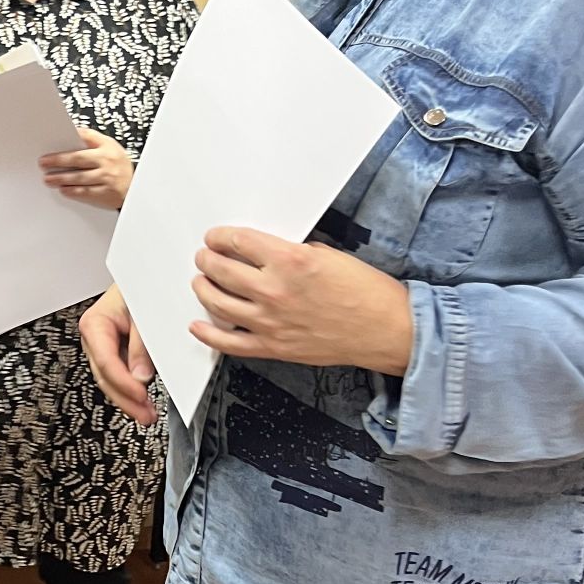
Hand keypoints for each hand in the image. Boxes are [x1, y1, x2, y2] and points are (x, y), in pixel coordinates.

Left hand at [40, 127, 133, 210]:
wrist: (136, 189)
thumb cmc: (119, 166)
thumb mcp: (111, 148)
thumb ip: (93, 141)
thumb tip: (72, 133)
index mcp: (107, 146)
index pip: (86, 136)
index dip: (68, 136)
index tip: (52, 138)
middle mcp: (106, 161)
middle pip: (78, 158)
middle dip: (58, 160)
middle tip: (43, 163)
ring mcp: (106, 177)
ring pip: (79, 177)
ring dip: (61, 178)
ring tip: (48, 179)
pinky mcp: (105, 192)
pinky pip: (85, 192)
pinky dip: (72, 191)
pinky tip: (62, 190)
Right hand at [81, 283, 158, 426]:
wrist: (144, 274)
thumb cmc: (141, 285)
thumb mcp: (144, 312)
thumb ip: (142, 345)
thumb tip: (140, 376)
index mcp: (95, 324)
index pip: (106, 362)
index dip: (123, 383)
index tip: (141, 396)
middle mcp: (94, 337)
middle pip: (105, 376)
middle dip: (125, 399)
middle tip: (144, 415)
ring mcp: (102, 345)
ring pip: (110, 379)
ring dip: (127, 399)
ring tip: (146, 413)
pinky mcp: (113, 349)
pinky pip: (118, 373)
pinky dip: (129, 388)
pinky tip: (140, 400)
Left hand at [190, 228, 413, 372]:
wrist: (385, 329)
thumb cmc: (366, 292)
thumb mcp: (328, 256)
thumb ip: (291, 254)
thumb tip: (265, 254)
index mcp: (290, 261)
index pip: (238, 242)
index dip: (220, 237)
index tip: (215, 237)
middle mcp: (274, 290)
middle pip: (222, 270)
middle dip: (207, 260)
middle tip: (204, 256)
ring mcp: (270, 322)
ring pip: (218, 303)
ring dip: (203, 289)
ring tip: (201, 281)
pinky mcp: (273, 346)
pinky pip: (230, 342)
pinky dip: (209, 334)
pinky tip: (198, 326)